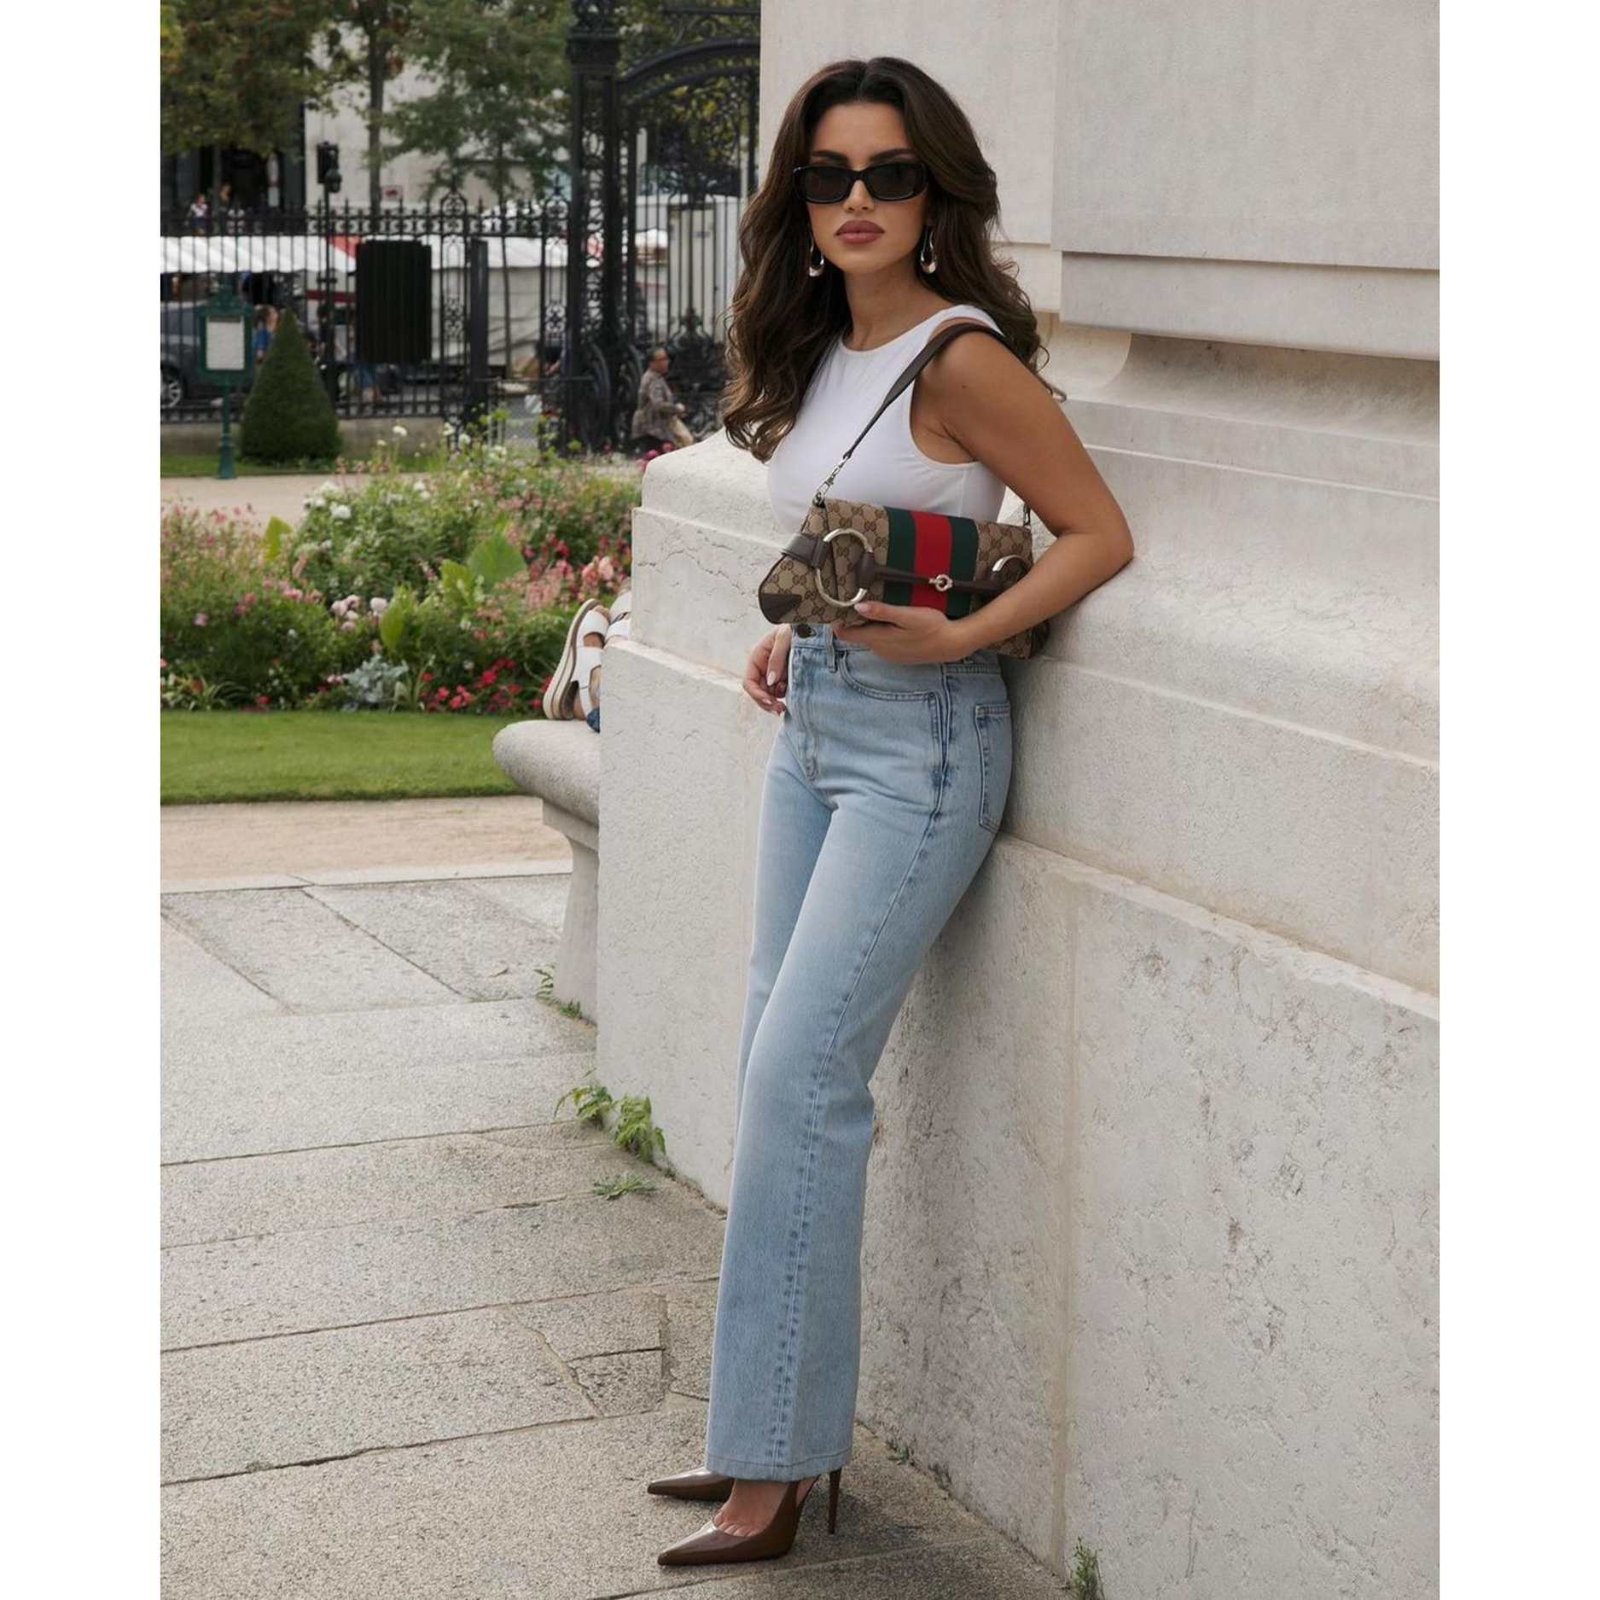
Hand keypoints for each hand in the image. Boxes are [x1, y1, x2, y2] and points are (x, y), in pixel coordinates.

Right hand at [745, 624, 790, 713]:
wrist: (812, 625)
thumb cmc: (795, 627)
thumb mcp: (784, 638)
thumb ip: (776, 658)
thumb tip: (771, 681)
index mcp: (757, 658)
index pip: (749, 682)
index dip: (757, 694)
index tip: (770, 701)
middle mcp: (763, 668)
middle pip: (758, 693)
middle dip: (767, 703)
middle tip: (780, 710)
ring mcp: (774, 674)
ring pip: (770, 695)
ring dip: (776, 702)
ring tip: (787, 704)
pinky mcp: (785, 678)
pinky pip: (781, 692)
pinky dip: (786, 696)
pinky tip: (793, 694)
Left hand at [832, 600, 971, 663]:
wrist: (952, 644)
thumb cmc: (931, 627)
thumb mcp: (908, 616)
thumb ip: (882, 612)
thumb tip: (857, 607)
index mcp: (878, 639)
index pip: (847, 634)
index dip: (837, 622)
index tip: (834, 607)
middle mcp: (880, 650)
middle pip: (857, 635)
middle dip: (852, 621)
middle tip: (851, 599)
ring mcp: (889, 655)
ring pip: (870, 638)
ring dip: (867, 625)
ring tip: (868, 606)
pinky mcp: (897, 655)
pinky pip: (881, 643)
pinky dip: (879, 632)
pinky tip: (888, 621)